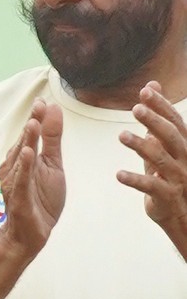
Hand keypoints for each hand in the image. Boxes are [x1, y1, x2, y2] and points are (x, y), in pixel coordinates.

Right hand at [2, 96, 65, 256]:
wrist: (32, 233)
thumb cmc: (41, 199)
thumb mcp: (53, 165)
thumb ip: (52, 139)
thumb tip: (54, 110)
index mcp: (25, 158)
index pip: (31, 134)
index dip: (36, 117)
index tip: (43, 100)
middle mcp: (15, 168)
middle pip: (24, 142)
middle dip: (32, 124)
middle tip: (39, 105)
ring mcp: (15, 183)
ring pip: (21, 159)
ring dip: (26, 141)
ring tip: (33, 123)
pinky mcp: (19, 198)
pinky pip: (21, 181)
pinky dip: (24, 167)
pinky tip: (28, 153)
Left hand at [120, 84, 186, 260]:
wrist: (181, 213)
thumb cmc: (171, 174)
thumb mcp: (164, 143)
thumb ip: (156, 117)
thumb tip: (152, 85)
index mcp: (183, 144)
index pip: (175, 121)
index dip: (161, 105)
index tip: (145, 90)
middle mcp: (184, 158)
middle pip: (170, 136)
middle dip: (154, 121)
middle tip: (135, 109)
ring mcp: (177, 177)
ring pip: (160, 158)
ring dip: (140, 146)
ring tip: (122, 136)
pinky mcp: (167, 196)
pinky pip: (150, 186)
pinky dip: (134, 179)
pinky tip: (119, 174)